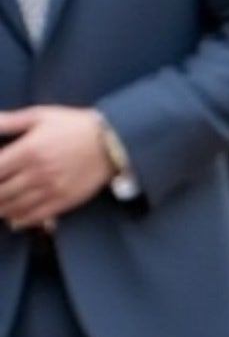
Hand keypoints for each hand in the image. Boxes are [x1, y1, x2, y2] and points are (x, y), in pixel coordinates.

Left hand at [0, 107, 114, 228]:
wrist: (110, 143)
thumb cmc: (74, 126)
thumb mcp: (40, 115)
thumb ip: (9, 120)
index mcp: (27, 150)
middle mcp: (37, 173)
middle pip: (1, 192)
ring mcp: (52, 189)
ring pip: (15, 206)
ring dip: (2, 208)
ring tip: (0, 206)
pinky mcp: (65, 200)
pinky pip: (37, 216)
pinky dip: (21, 220)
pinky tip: (13, 220)